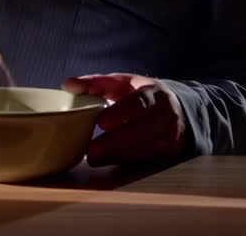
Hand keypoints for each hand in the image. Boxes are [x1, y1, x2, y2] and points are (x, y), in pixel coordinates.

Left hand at [62, 73, 186, 166]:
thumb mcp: (122, 83)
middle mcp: (165, 116)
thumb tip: (67, 84)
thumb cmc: (140, 94)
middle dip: (116, 142)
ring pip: (143, 149)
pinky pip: (143, 160)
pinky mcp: (164, 153)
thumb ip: (95, 83)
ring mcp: (167, 137)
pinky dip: (122, 161)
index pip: (140, 103)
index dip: (122, 112)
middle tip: (91, 151)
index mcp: (154, 95)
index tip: (101, 122)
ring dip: (117, 156)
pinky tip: (104, 162)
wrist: (177, 110)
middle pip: (143, 131)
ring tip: (92, 159)